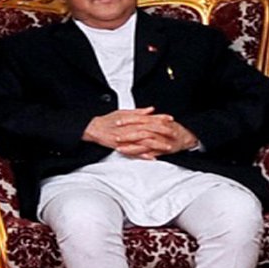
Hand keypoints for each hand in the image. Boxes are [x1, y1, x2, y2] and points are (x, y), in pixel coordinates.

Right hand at [83, 107, 198, 158]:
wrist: (94, 129)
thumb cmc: (108, 121)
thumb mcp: (123, 113)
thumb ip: (138, 112)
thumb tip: (151, 109)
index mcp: (131, 120)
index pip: (149, 118)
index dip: (160, 118)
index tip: (171, 119)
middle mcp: (130, 128)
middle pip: (149, 129)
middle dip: (162, 132)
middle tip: (174, 133)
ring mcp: (126, 139)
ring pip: (144, 142)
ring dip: (156, 145)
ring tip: (167, 147)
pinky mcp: (122, 147)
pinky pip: (134, 152)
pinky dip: (144, 155)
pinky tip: (153, 158)